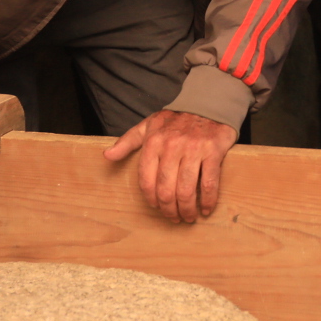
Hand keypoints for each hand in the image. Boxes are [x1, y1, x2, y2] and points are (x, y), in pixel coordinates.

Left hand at [102, 109, 238, 222]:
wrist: (206, 103)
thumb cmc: (175, 119)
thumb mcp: (148, 126)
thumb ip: (127, 142)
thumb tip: (107, 156)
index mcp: (153, 142)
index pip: (147, 180)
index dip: (151, 199)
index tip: (157, 207)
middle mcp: (172, 146)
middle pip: (166, 189)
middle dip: (169, 209)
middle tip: (174, 217)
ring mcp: (194, 149)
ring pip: (186, 189)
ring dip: (187, 209)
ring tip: (188, 217)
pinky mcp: (213, 151)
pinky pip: (209, 182)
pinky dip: (208, 200)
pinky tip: (206, 208)